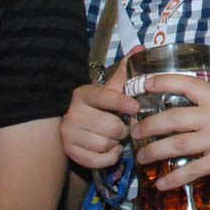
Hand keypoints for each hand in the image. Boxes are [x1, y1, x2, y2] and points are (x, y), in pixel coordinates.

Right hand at [60, 50, 140, 169]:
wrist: (76, 128)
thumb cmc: (99, 107)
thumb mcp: (110, 90)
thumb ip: (124, 73)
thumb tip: (140, 48)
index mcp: (83, 94)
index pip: (104, 98)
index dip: (122, 103)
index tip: (135, 107)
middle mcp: (72, 113)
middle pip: (111, 127)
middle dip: (122, 129)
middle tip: (122, 126)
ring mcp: (68, 134)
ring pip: (106, 144)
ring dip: (116, 143)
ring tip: (113, 137)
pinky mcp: (70, 152)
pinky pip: (99, 160)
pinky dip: (109, 157)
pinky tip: (109, 149)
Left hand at [130, 73, 209, 189]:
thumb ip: (209, 110)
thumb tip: (180, 115)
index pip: (187, 83)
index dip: (163, 81)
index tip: (144, 84)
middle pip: (173, 117)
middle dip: (148, 125)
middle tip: (134, 133)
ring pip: (177, 144)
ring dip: (154, 152)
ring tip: (141, 158)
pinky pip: (191, 170)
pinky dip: (173, 178)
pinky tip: (161, 184)